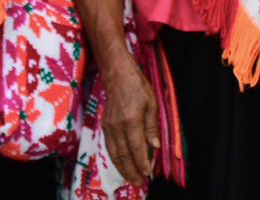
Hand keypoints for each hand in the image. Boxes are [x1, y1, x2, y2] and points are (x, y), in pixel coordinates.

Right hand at [101, 56, 159, 184]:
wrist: (117, 76)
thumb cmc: (138, 87)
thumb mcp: (152, 104)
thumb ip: (152, 127)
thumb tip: (154, 147)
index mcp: (131, 121)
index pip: (137, 148)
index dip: (142, 163)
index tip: (148, 173)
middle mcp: (118, 127)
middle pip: (123, 155)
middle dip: (131, 171)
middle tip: (139, 182)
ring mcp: (109, 127)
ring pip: (114, 154)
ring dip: (122, 168)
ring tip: (131, 178)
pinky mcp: (105, 126)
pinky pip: (109, 147)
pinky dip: (116, 159)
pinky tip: (122, 164)